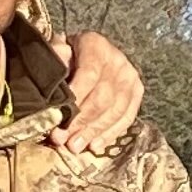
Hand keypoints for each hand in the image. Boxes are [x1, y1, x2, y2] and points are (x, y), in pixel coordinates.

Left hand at [51, 29, 144, 154]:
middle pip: (103, 97)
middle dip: (81, 121)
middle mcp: (117, 60)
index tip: (59, 116)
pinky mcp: (137, 91)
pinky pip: (126, 118)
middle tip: (62, 138)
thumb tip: (56, 69)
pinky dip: (109, 134)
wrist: (88, 52)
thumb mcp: (56, 50)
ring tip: (74, 146)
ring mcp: (130, 76)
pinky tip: (94, 145)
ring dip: (93, 132)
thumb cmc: (67, 55)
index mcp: (96, 45)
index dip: (76, 98)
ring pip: (115, 110)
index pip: (88, 75)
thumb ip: (54, 58)